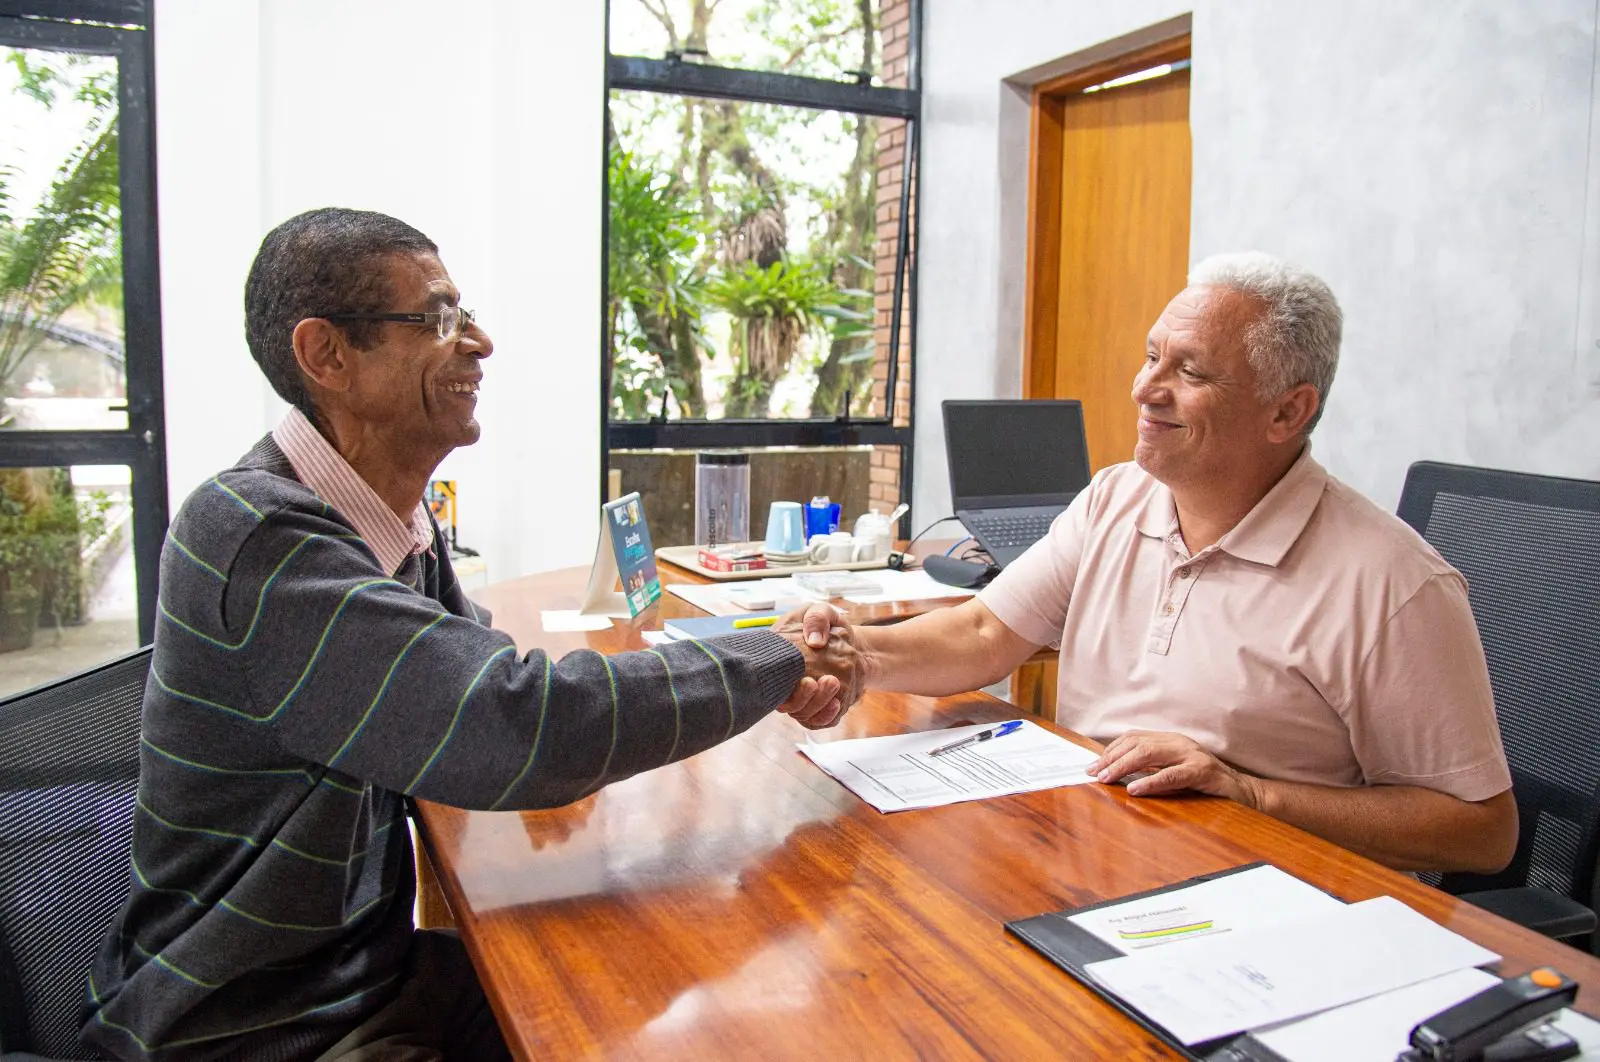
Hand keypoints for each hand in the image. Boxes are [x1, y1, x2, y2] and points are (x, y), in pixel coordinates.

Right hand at [774, 603, 863, 726]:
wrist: (847, 643)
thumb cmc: (827, 627)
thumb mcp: (820, 611)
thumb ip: (816, 617)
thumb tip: (815, 640)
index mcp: (777, 662)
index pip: (769, 681)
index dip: (784, 686)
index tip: (807, 678)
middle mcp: (785, 684)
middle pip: (787, 704)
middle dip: (803, 698)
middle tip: (822, 680)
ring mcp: (801, 698)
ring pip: (802, 714)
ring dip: (817, 704)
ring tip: (833, 683)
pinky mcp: (817, 709)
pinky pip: (817, 722)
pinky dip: (825, 716)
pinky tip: (835, 702)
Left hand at [1087, 730, 1260, 805]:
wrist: (1245, 791)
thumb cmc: (1206, 783)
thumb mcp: (1175, 771)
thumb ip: (1151, 768)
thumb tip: (1117, 774)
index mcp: (1171, 740)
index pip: (1134, 738)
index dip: (1111, 750)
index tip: (1094, 765)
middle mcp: (1179, 742)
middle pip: (1138, 744)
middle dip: (1112, 758)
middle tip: (1094, 774)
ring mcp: (1192, 755)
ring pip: (1150, 754)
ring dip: (1124, 767)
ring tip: (1107, 779)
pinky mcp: (1203, 772)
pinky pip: (1172, 775)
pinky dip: (1151, 781)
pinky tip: (1135, 789)